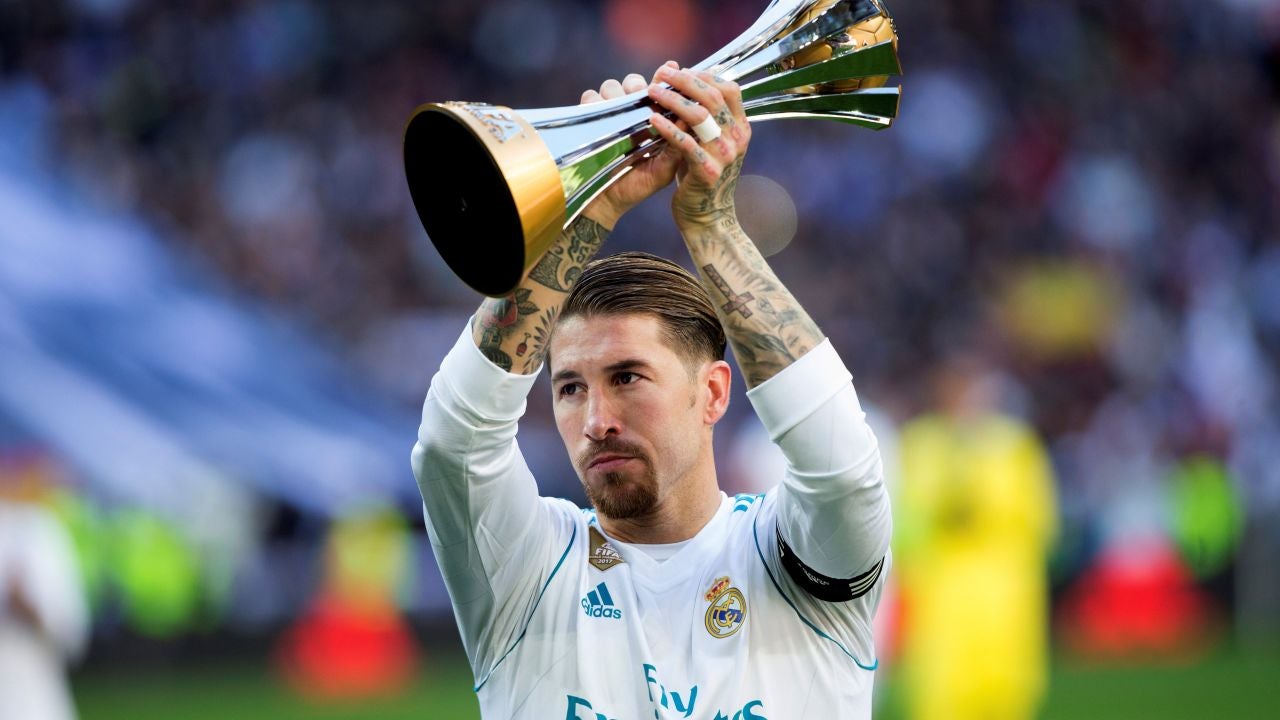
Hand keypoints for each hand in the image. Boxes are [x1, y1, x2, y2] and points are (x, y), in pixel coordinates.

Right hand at [579, 62, 683, 229]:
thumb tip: (692, 118)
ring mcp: (608, 114)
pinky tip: (602, 121)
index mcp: (652, 120)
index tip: (670, 69)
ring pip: (610, 86)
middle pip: (633, 81)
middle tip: (642, 102)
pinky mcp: (587, 118)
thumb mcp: (663, 169)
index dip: (665, 78)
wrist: (605, 203)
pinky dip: (595, 103)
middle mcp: (629, 113)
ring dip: (615, 96)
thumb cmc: (636, 187)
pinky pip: (590, 97)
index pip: (659, 90)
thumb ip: (677, 146)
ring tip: (621, 117)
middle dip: (637, 87)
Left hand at [645, 67, 750, 229]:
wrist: (707, 216)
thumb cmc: (702, 173)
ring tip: (652, 92)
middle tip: (660, 74)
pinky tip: (652, 119)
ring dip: (673, 100)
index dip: (704, 75)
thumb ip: (707, 117)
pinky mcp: (707, 172)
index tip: (679, 70)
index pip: (729, 89)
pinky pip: (686, 144)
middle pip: (713, 97)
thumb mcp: (712, 142)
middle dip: (684, 81)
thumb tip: (690, 82)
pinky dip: (668, 128)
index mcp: (741, 128)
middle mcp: (738, 139)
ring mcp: (725, 156)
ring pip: (700, 117)